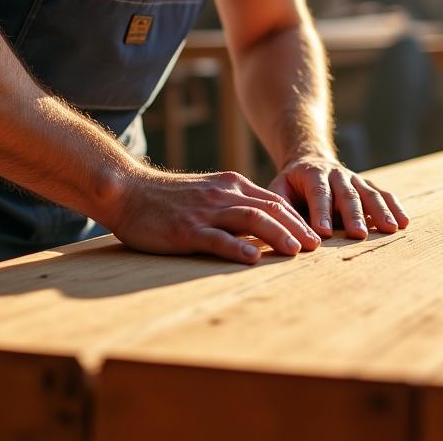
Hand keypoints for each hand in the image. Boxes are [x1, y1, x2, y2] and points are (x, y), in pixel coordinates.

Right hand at [111, 167, 322, 264]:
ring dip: (277, 235)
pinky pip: (217, 238)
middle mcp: (223, 195)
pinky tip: (252, 259)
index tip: (313, 236)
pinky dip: (237, 247)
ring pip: (251, 219)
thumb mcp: (207, 193)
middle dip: (296, 227)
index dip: (296, 218)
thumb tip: (260, 226)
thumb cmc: (167, 198)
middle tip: (315, 247)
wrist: (127, 190)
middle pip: (269, 209)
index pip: (273, 201)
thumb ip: (233, 204)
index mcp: (230, 185)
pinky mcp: (186, 229)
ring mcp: (205, 211)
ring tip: (295, 251)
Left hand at [267, 154, 408, 238]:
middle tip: (357, 234)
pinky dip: (394, 207)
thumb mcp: (277, 189)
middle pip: (347, 194)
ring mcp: (356, 179)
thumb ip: (281, 207)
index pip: (318, 193)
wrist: (311, 161)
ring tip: (390, 229)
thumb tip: (285, 232)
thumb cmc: (292, 184)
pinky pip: (383, 195)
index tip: (322, 232)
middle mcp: (337, 174)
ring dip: (380, 212)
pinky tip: (404, 222)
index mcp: (313, 174)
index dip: (320, 212)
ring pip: (370, 194)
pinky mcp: (367, 186)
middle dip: (353, 215)